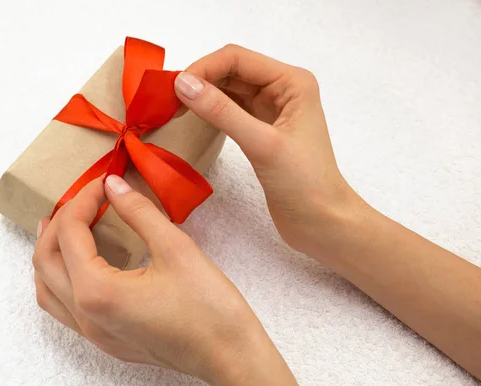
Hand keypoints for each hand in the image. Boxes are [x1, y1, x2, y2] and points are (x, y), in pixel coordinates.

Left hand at [33, 175, 304, 385]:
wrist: (229, 355)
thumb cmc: (208, 308)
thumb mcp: (175, 248)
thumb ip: (138, 212)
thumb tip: (113, 185)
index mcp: (97, 291)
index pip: (70, 233)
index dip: (82, 200)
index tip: (102, 182)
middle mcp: (86, 316)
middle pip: (45, 260)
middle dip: (59, 223)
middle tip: (82, 199)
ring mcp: (94, 333)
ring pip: (47, 289)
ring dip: (50, 254)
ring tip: (63, 228)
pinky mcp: (106, 341)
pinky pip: (64, 309)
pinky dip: (60, 279)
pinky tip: (80, 265)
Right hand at [174, 44, 362, 258]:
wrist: (322, 222)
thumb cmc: (304, 184)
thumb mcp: (262, 144)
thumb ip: (222, 112)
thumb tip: (183, 84)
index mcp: (292, 82)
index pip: (237, 59)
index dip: (203, 68)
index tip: (173, 89)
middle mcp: (282, 89)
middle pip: (231, 70)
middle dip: (199, 80)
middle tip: (167, 100)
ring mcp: (271, 109)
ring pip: (228, 89)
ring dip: (202, 94)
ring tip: (174, 108)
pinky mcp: (261, 130)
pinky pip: (230, 110)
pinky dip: (210, 110)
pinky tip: (193, 116)